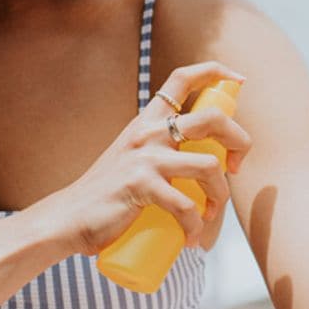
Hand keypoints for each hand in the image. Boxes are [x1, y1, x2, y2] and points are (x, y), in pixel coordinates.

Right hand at [38, 61, 253, 257]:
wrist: (68, 218)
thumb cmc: (106, 196)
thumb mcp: (133, 160)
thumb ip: (159, 154)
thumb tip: (205, 172)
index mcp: (146, 121)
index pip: (182, 78)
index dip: (216, 71)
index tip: (238, 80)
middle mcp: (148, 132)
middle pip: (212, 118)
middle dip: (240, 141)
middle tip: (236, 167)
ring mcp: (145, 157)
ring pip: (209, 165)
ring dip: (221, 195)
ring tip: (211, 216)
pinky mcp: (141, 185)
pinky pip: (186, 206)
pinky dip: (196, 226)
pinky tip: (191, 238)